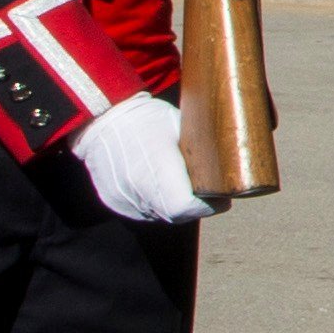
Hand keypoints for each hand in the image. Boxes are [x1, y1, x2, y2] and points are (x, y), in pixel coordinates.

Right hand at [71, 93, 217, 222]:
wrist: (102, 119)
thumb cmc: (147, 118)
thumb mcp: (182, 126)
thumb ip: (203, 149)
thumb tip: (230, 160)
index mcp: (156, 170)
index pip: (185, 207)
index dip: (208, 205)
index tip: (221, 196)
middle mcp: (137, 190)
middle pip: (176, 215)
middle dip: (196, 206)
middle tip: (208, 190)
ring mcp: (123, 198)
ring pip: (160, 214)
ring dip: (176, 205)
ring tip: (183, 184)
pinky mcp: (114, 201)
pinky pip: (142, 210)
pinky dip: (156, 202)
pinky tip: (161, 184)